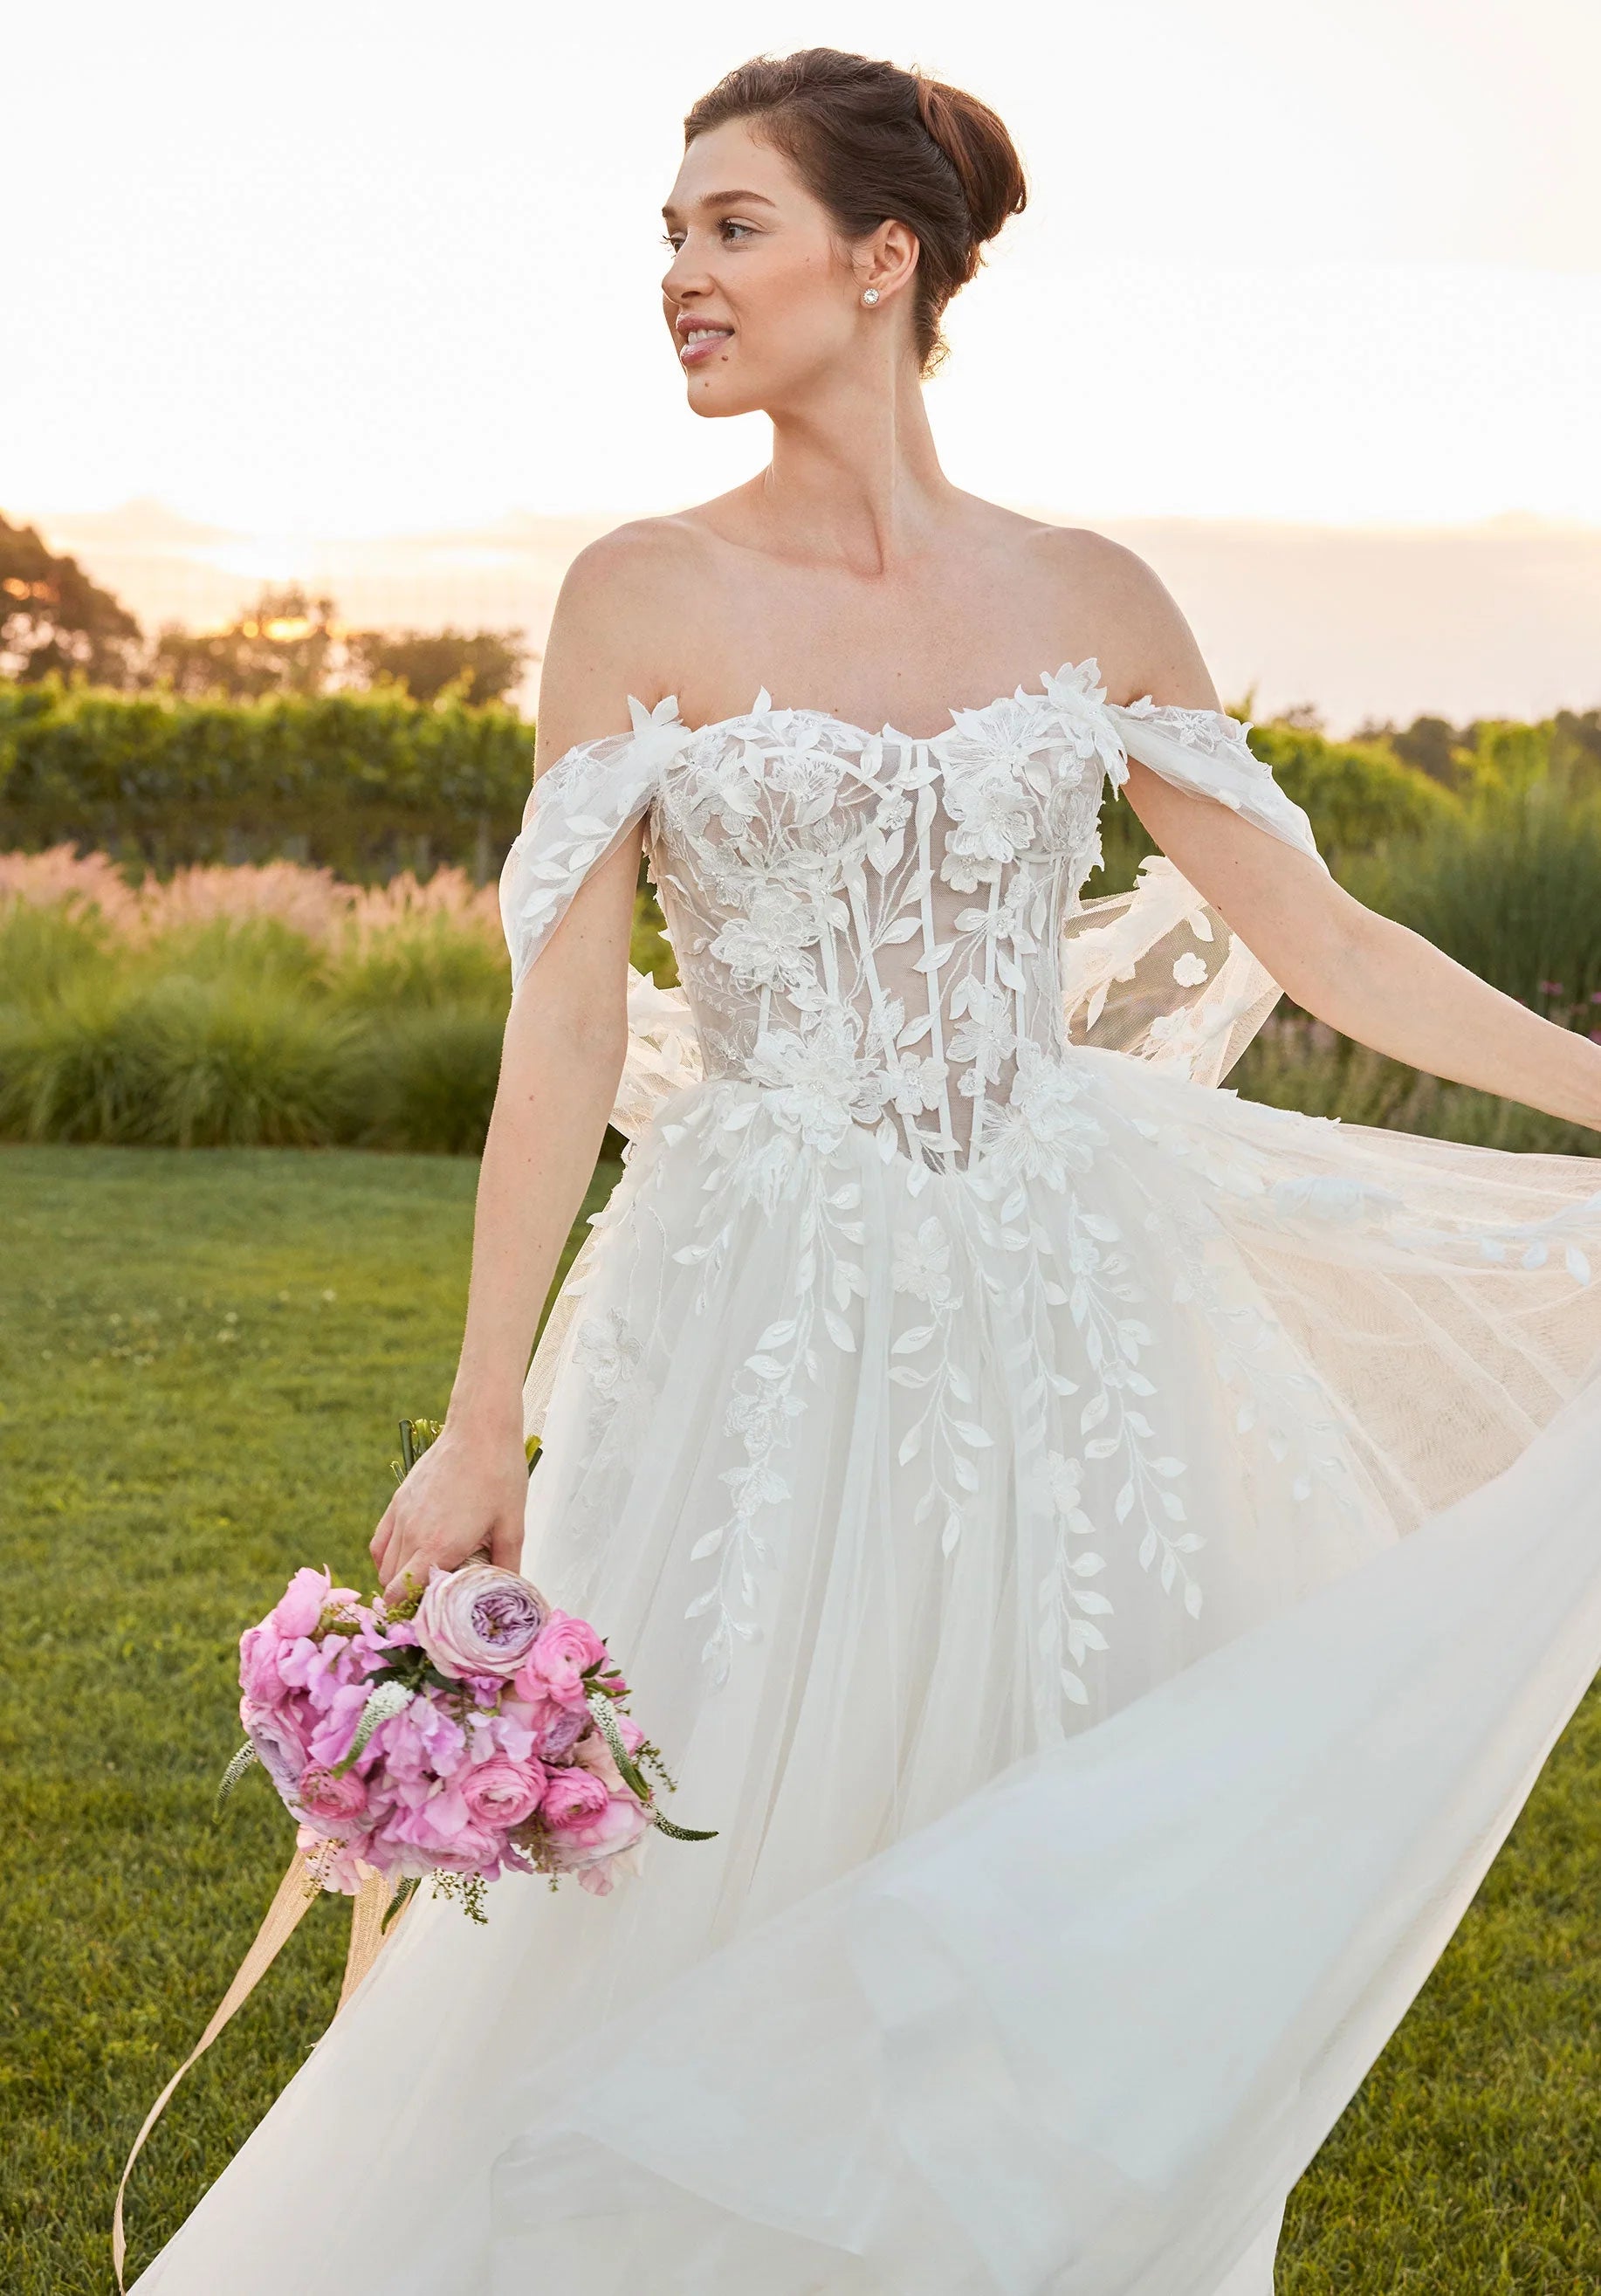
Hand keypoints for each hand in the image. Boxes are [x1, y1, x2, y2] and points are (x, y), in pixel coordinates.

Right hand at [369, 1418, 529, 1602]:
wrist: (479, 1428)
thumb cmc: (500, 1474)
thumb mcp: (513, 1525)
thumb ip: (508, 1565)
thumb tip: (511, 1591)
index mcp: (439, 1546)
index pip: (404, 1596)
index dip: (413, 1614)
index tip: (431, 1618)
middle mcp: (412, 1534)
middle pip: (391, 1585)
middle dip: (407, 1600)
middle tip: (432, 1604)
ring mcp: (401, 1516)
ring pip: (384, 1565)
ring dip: (398, 1580)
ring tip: (424, 1582)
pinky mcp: (397, 1501)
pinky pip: (380, 1542)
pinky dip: (387, 1558)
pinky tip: (406, 1559)